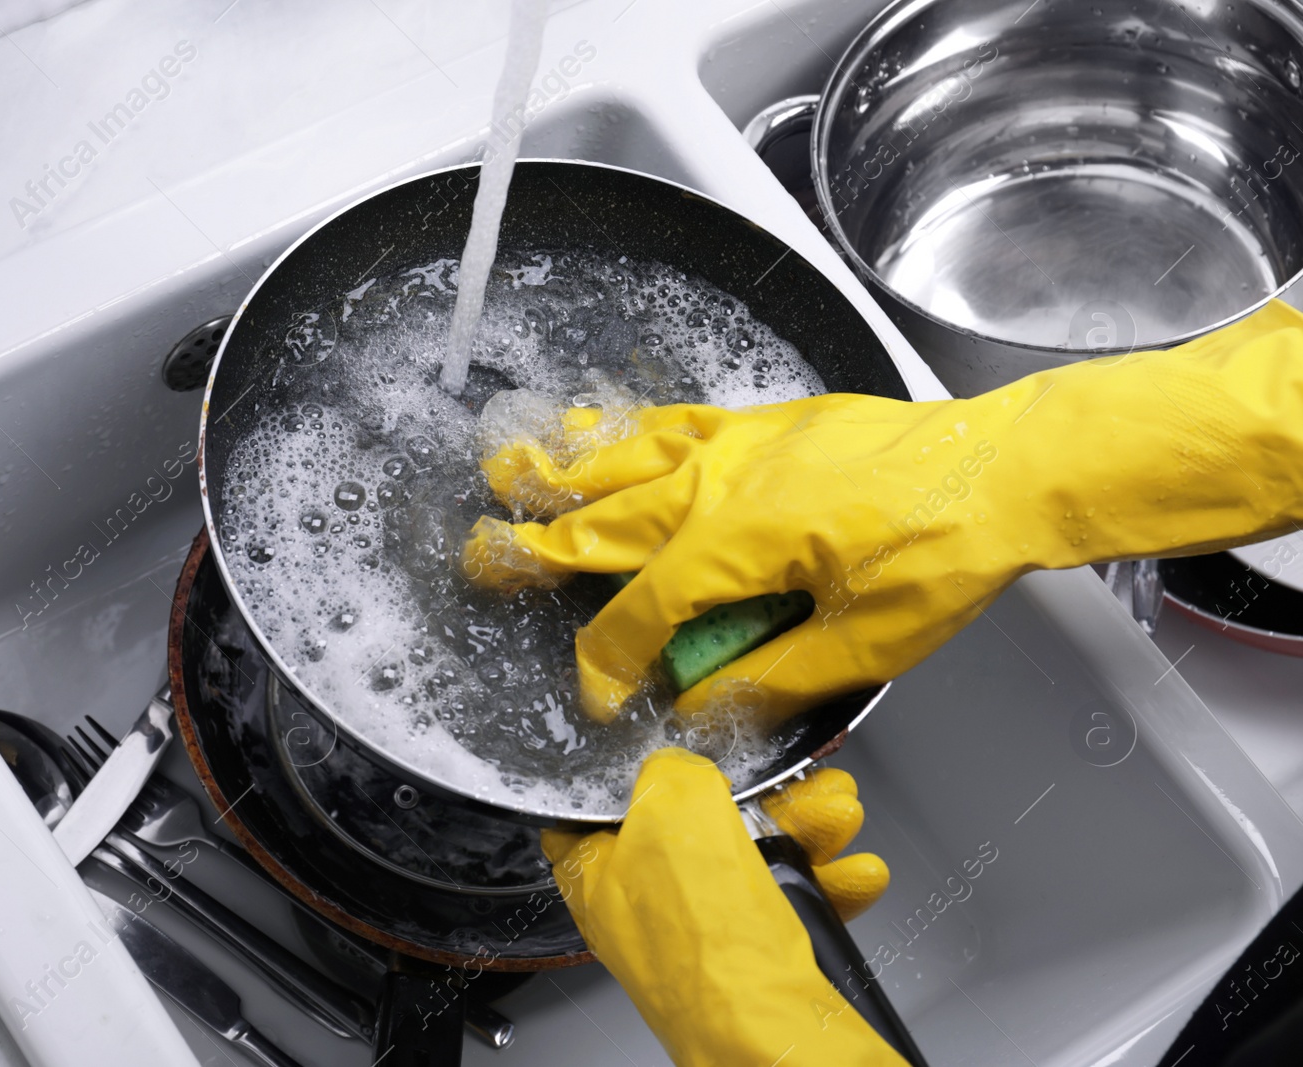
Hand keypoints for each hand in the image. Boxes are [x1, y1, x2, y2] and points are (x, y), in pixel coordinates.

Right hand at [464, 301, 1302, 720]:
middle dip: (537, 545)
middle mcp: (723, 481)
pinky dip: (628, 429)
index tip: (597, 694)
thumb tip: (703, 708)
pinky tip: (604, 432)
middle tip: (480, 556)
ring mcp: (741, 442)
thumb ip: (774, 676)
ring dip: (564, 469)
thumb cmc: (947, 550)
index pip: (641, 608)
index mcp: (740, 539)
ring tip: (508, 469)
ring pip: (628, 457)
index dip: (608, 658)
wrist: (1005, 467)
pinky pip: (675, 421)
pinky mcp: (765, 422)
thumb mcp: (867, 641)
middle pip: (606, 519)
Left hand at [542, 749, 902, 1066]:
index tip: (672, 750)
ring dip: (804, 827)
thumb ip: (671, 772)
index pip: (593, 809)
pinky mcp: (753, 962)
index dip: (632, 773)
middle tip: (792, 776)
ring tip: (837, 811)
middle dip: (755, 793)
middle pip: (694, 824)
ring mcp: (700, 935)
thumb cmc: (706, 940)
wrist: (770, 1036)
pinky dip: (826, 878)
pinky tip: (855, 869)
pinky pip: (790, 902)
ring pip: (754, 857)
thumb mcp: (674, 808)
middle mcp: (644, 907)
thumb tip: (680, 766)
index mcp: (597, 873)